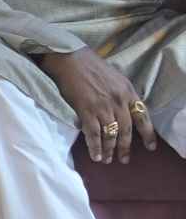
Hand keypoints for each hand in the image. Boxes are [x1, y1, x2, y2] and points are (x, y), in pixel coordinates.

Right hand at [48, 48, 154, 164]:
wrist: (69, 58)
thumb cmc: (89, 65)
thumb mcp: (115, 78)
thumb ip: (121, 94)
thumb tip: (123, 110)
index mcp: (128, 91)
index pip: (143, 116)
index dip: (148, 134)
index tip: (150, 147)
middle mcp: (119, 101)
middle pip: (126, 130)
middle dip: (125, 147)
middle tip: (123, 159)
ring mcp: (103, 106)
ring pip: (111, 134)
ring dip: (110, 149)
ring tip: (107, 160)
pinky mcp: (86, 110)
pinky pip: (93, 133)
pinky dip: (95, 146)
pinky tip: (96, 156)